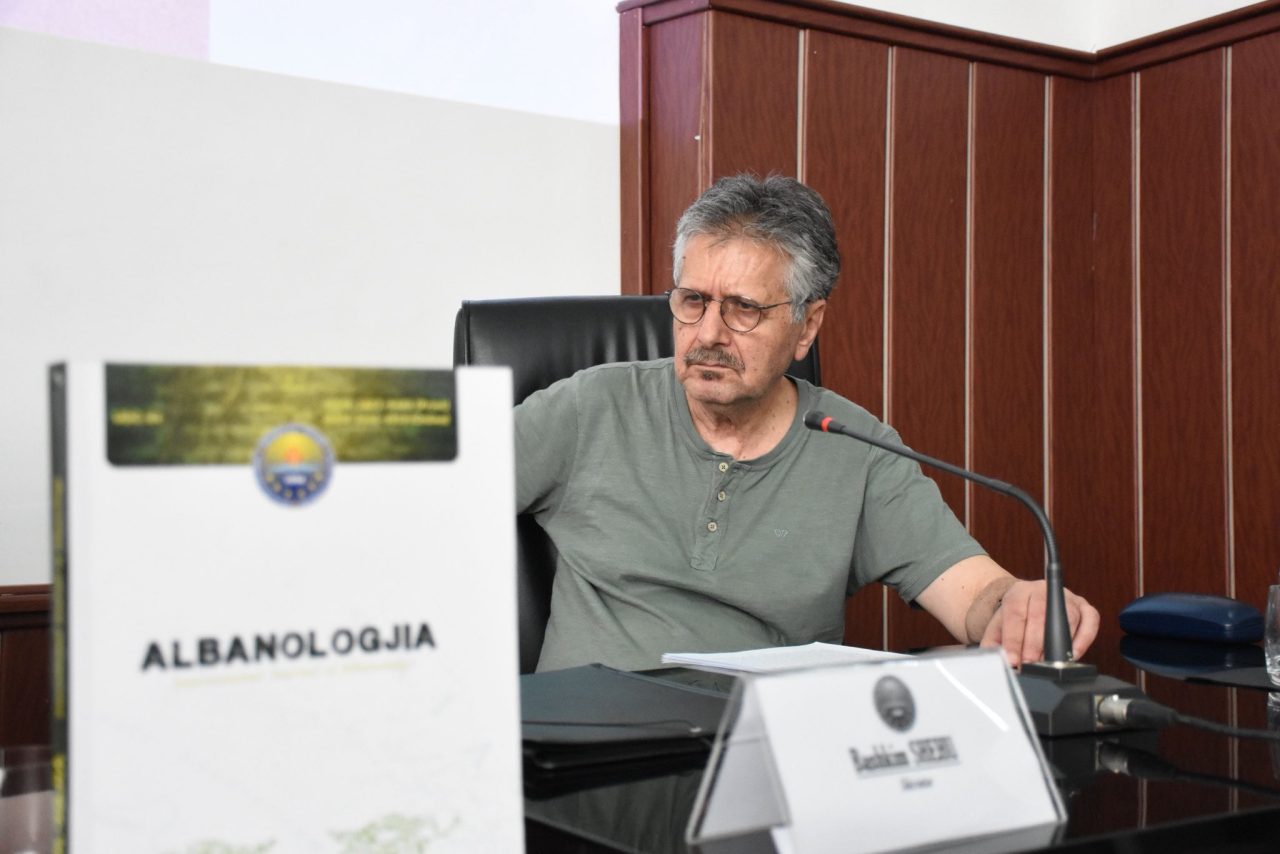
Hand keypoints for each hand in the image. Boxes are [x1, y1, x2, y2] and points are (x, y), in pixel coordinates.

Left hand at [979, 579, 1098, 667]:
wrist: (1029, 604)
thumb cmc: (1016, 618)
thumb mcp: (998, 626)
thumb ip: (994, 642)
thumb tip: (995, 657)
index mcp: (1019, 591)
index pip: (1016, 613)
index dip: (1014, 639)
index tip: (1012, 659)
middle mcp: (1044, 590)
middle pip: (1041, 614)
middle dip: (1034, 644)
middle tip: (1030, 663)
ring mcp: (1067, 597)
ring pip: (1067, 617)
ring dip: (1058, 644)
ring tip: (1048, 663)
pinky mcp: (1085, 607)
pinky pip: (1091, 621)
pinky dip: (1083, 640)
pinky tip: (1073, 655)